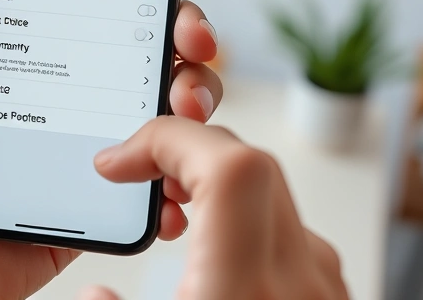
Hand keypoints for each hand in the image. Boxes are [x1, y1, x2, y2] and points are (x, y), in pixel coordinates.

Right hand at [76, 118, 347, 299]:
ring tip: (169, 218)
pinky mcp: (328, 296)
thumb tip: (94, 292)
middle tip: (138, 178)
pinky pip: (285, 230)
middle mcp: (299, 277)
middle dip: (183, 151)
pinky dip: (239, 217)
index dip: (168, 139)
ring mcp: (322, 284)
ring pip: (270, 193)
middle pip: (249, 165)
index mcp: (244, 289)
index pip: (227, 164)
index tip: (120, 163)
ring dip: (211, 182)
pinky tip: (210, 254)